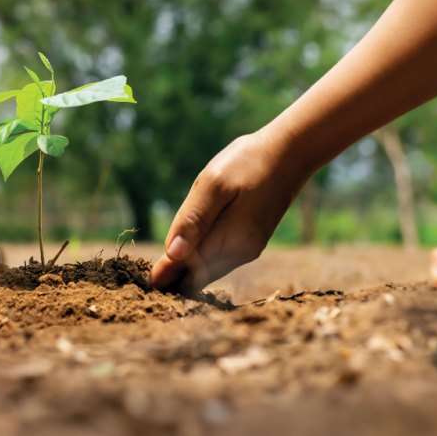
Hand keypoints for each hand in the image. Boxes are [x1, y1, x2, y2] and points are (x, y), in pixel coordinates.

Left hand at [150, 132, 310, 290]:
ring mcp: (249, 249)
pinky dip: (203, 259)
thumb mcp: (213, 184)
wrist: (290, 153)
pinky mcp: (252, 242)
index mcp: (231, 238)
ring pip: (210, 269)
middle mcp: (242, 251)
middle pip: (200, 274)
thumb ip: (193, 220)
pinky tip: (189, 253)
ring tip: (162, 271)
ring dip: (188, 270)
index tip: (147, 282)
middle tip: (149, 282)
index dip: (166, 272)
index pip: (189, 266)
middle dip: (176, 276)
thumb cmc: (248, 162)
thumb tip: (173, 254)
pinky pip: (221, 259)